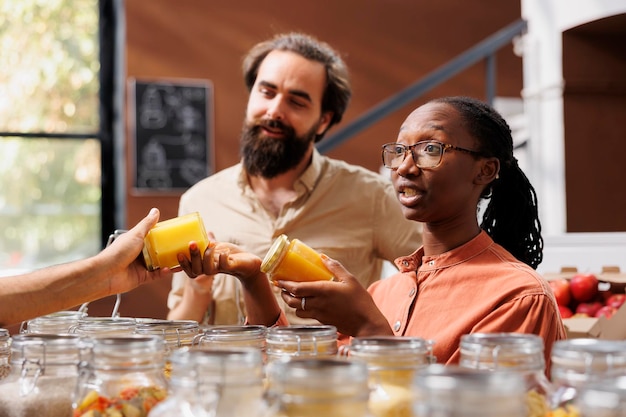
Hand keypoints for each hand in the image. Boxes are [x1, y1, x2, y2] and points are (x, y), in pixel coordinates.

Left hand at [98, 208, 172, 293]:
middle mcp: (139, 254)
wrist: (106, 273)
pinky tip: (169, 269)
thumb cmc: (118, 252)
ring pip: (159, 264)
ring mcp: (140, 266)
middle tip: (182, 248)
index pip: (154, 238)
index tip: (176, 235)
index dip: (164, 237)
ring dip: (169, 262)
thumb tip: (155, 211)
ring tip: (180, 259)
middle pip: (158, 252)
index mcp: (137, 242)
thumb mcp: (135, 235)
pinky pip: (156, 275)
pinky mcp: (142, 278)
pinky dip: (163, 273)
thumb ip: (147, 224)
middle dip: (169, 251)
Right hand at [178, 240, 262, 285]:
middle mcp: (210, 270)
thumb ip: (207, 242)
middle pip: (196, 270)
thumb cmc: (231, 255)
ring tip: (210, 245)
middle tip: (192, 243)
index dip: (183, 264)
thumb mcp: (216, 247)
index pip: (190, 270)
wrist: (248, 262)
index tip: (178, 254)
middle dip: (193, 257)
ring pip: (208, 269)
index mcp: (204, 266)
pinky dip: (223, 258)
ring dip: (207, 256)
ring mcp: (221, 269)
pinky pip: (225, 265)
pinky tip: (225, 251)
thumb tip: (201, 230)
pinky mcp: (232, 267)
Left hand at [276, 254, 392, 336]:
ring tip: (293, 296)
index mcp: (323, 291)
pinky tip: (307, 304)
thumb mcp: (350, 279)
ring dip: (292, 304)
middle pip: (292, 301)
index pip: (297, 289)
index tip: (278, 280)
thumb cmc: (360, 300)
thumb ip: (335, 267)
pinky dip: (302, 310)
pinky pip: (306, 316)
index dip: (285, 285)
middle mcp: (318, 304)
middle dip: (284, 294)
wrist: (367, 323)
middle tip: (282, 288)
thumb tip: (323, 256)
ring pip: (297, 311)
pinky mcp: (322, 322)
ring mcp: (319, 315)